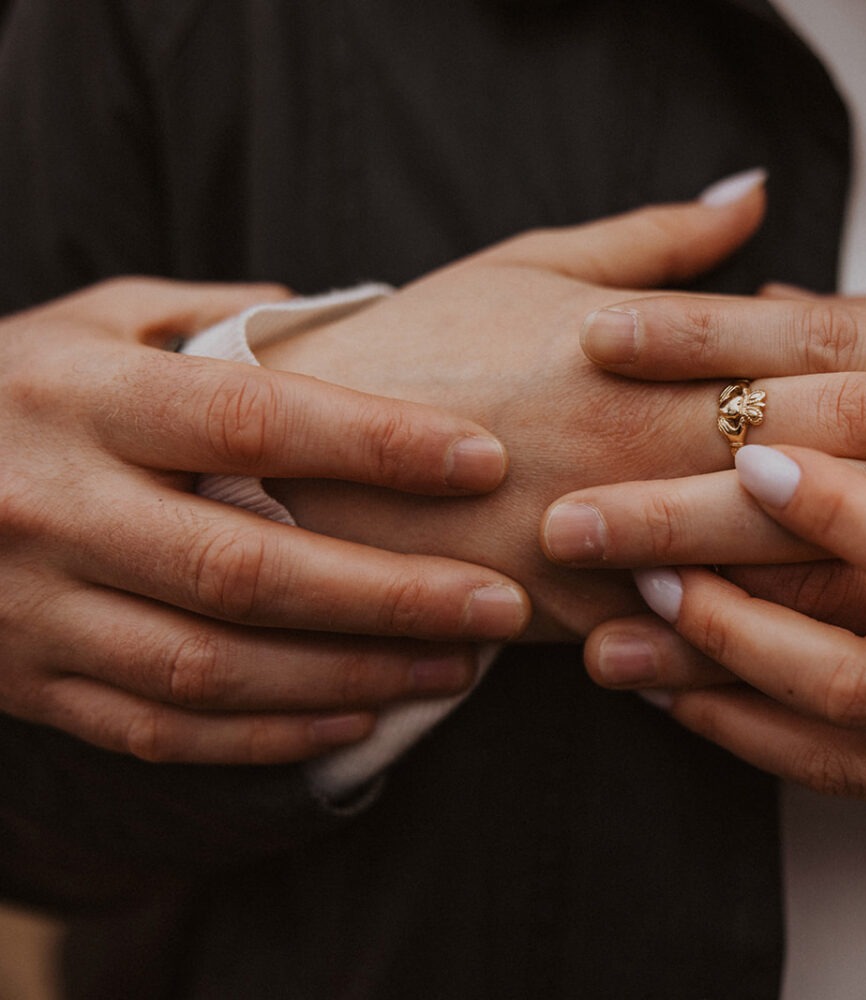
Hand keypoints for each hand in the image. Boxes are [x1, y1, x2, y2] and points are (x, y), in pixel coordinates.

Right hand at [0, 278, 529, 762]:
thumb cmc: (6, 388)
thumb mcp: (85, 320)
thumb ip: (204, 315)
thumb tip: (340, 313)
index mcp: (78, 398)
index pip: (248, 419)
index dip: (373, 443)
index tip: (482, 459)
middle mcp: (51, 506)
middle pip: (247, 568)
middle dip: (391, 595)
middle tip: (504, 602)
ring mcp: (30, 609)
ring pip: (214, 665)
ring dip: (352, 676)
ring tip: (458, 666)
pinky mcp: (25, 683)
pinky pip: (161, 728)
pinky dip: (269, 734)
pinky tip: (358, 718)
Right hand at [259, 179, 865, 639]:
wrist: (293, 447)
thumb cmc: (426, 343)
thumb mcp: (534, 261)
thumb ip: (661, 239)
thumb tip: (758, 189)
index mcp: (661, 344)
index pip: (848, 360)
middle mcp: (661, 435)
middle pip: (856, 450)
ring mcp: (632, 531)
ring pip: (801, 552)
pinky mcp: (593, 612)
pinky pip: (709, 641)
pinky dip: (796, 655)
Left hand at [612, 378, 865, 931]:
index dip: (850, 513)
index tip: (747, 455)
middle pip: (856, 661)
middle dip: (720, 604)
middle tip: (612, 544)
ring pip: (835, 740)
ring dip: (713, 683)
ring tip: (610, 630)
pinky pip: (854, 787)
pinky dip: (761, 745)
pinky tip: (686, 703)